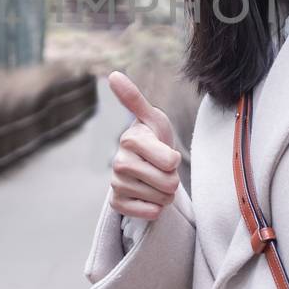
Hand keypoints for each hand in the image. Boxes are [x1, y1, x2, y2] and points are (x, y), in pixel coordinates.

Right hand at [106, 70, 181, 220]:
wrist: (144, 166)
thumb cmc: (153, 138)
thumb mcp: (153, 118)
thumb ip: (135, 99)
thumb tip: (113, 75)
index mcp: (130, 139)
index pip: (170, 162)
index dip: (175, 160)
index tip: (166, 153)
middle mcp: (119, 162)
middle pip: (168, 183)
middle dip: (172, 179)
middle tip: (162, 169)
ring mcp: (116, 184)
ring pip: (161, 199)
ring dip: (165, 193)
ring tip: (155, 181)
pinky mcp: (117, 204)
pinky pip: (149, 213)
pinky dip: (155, 208)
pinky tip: (147, 196)